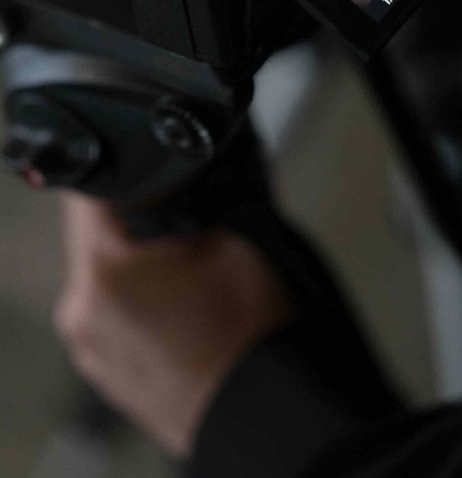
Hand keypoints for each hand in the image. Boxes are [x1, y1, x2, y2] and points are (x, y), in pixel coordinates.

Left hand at [53, 194, 293, 457]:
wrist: (264, 410)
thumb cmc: (250, 331)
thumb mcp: (233, 234)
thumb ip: (201, 191)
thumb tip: (196, 168)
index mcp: (103, 272)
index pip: (91, 194)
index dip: (128, 171)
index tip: (159, 170)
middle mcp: (81, 311)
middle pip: (97, 236)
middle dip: (137, 221)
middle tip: (190, 226)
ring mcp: (90, 348)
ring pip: (106, 277)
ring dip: (139, 264)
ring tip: (193, 274)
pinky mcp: (106, 372)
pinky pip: (114, 316)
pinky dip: (141, 303)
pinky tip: (185, 309)